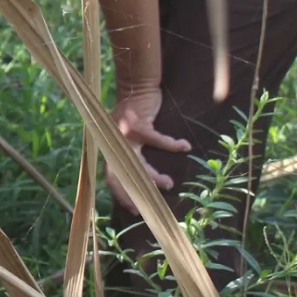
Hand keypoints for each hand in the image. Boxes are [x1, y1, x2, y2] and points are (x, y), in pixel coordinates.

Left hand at [106, 87, 190, 214]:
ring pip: (139, 164)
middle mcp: (114, 144)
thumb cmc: (135, 114)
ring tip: (169, 184)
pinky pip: (158, 140)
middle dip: (134, 192)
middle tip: (150, 204)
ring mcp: (124, 135)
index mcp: (111, 148)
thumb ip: (128, 151)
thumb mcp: (127, 135)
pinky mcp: (138, 124)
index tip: (133, 209)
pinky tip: (184, 147)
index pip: (111, 177)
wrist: (136, 87)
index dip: (121, 194)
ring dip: (154, 177)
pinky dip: (172, 145)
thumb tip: (140, 175)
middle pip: (121, 175)